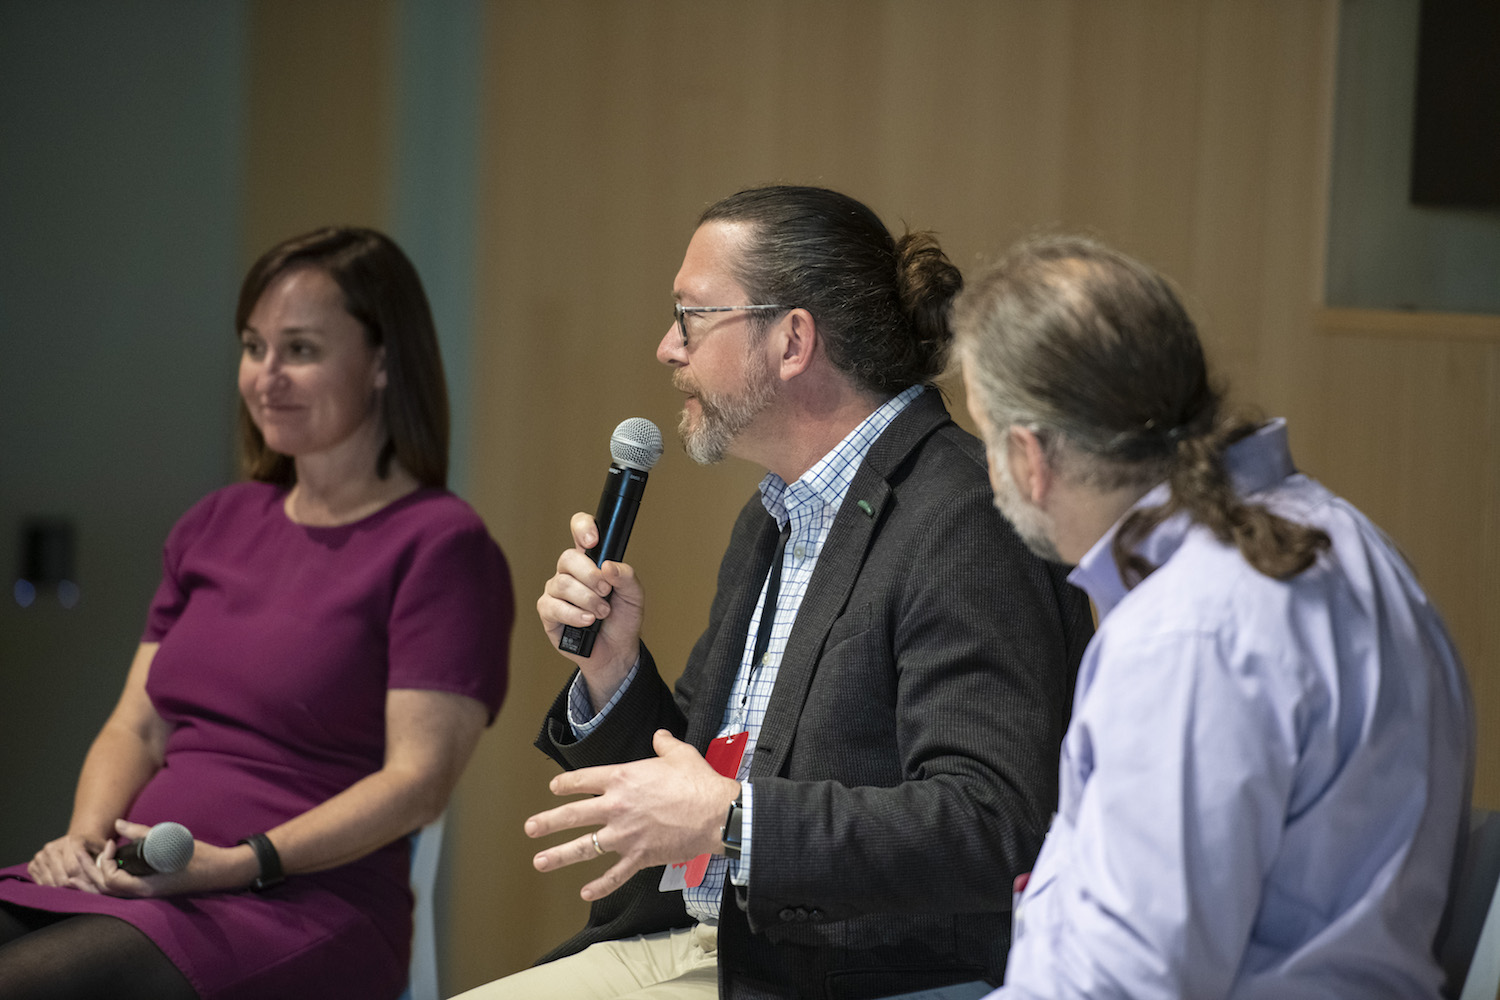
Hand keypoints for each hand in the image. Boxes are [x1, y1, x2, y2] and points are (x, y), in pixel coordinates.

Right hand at [28, 832, 109, 892]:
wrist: (76, 843)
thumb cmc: (92, 848)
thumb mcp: (103, 848)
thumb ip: (108, 853)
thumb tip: (109, 858)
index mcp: (71, 840)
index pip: (74, 868)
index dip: (83, 880)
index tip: (92, 886)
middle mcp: (52, 846)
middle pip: (62, 877)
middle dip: (74, 887)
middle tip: (84, 891)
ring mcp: (41, 856)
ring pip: (50, 882)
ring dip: (63, 890)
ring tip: (75, 890)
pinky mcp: (32, 865)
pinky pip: (41, 883)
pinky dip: (52, 888)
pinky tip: (63, 887)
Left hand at [84, 820, 257, 898]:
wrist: (218, 870)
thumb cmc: (197, 857)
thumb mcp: (170, 841)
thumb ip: (141, 833)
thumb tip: (117, 824)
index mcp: (146, 887)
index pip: (111, 880)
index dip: (104, 861)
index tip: (113, 844)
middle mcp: (141, 894)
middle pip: (103, 889)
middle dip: (87, 870)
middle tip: (83, 850)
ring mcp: (143, 894)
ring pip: (108, 892)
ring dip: (92, 878)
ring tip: (82, 865)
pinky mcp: (147, 888)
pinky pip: (117, 889)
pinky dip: (104, 880)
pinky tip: (103, 868)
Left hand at [525, 730, 739, 900]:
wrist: (716, 814)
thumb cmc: (698, 782)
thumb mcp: (680, 754)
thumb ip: (664, 744)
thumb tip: (660, 736)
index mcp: (622, 778)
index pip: (583, 779)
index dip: (565, 784)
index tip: (554, 789)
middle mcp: (616, 806)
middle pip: (573, 814)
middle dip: (548, 822)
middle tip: (530, 828)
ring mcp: (625, 834)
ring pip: (585, 847)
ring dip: (559, 855)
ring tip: (540, 861)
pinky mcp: (639, 857)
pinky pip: (615, 875)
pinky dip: (600, 885)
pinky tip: (586, 892)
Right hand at [537, 512, 646, 706]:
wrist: (617, 651)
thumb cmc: (623, 619)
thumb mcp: (634, 596)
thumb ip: (626, 576)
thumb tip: (608, 566)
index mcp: (591, 560)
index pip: (580, 530)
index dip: (583, 528)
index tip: (593, 540)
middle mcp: (570, 572)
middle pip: (568, 558)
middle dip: (590, 575)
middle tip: (607, 592)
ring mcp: (556, 591)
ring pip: (562, 583)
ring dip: (587, 599)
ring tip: (602, 613)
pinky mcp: (548, 612)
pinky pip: (553, 606)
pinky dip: (575, 614)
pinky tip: (588, 621)